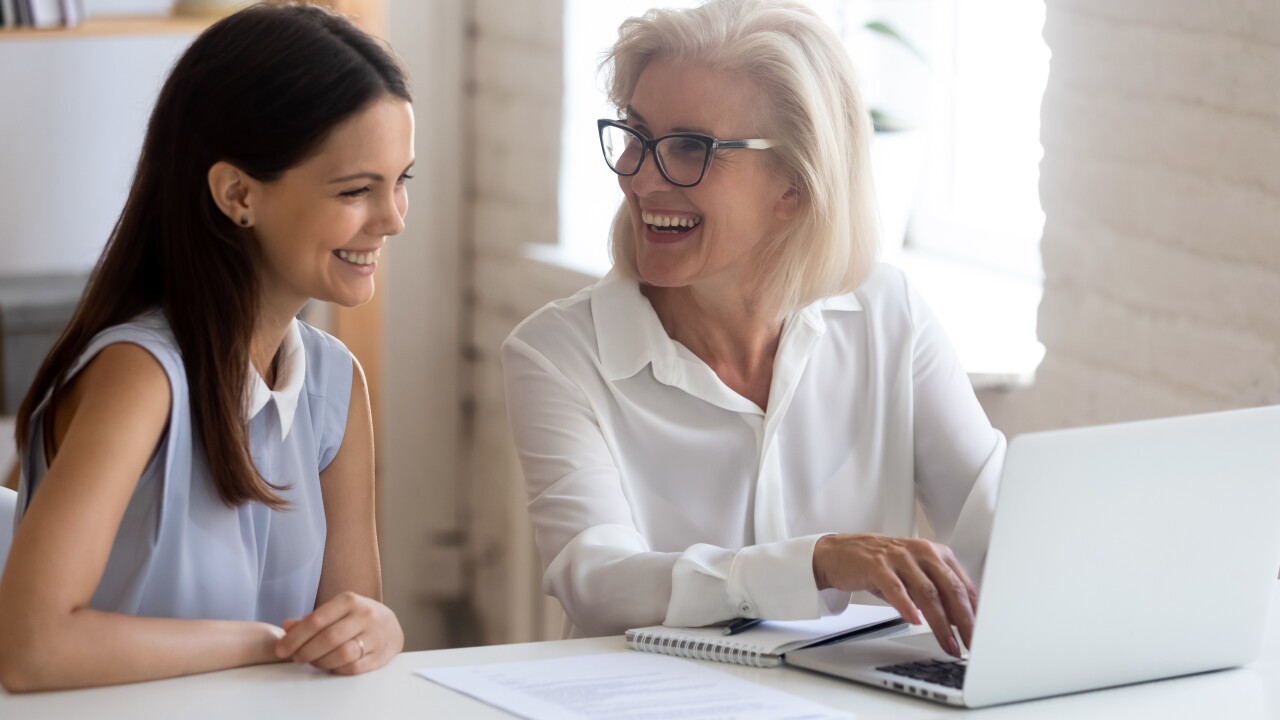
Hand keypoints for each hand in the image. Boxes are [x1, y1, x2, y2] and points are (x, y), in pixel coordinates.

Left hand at [275, 592, 403, 674]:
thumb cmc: (356, 618)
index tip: (282, 649)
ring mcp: (374, 636)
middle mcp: (364, 616)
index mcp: (349, 601)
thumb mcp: (336, 610)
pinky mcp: (380, 656)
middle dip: (306, 651)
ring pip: (343, 654)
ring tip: (313, 661)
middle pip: (329, 638)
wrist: (391, 625)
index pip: (317, 620)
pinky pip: (354, 668)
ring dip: (321, 662)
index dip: (295, 637)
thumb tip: (287, 627)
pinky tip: (330, 666)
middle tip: (295, 658)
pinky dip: (337, 669)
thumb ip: (311, 619)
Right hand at [813, 534, 976, 657]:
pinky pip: (895, 588)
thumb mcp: (913, 576)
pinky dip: (906, 605)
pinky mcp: (876, 565)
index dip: (975, 612)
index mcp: (935, 554)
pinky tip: (914, 620)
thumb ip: (937, 594)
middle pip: (950, 588)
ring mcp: (898, 557)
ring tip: (947, 642)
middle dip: (965, 620)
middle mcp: (921, 552)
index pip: (963, 585)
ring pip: (927, 592)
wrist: (839, 553)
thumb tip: (962, 622)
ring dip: (940, 622)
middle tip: (971, 643)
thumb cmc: (880, 566)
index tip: (981, 634)